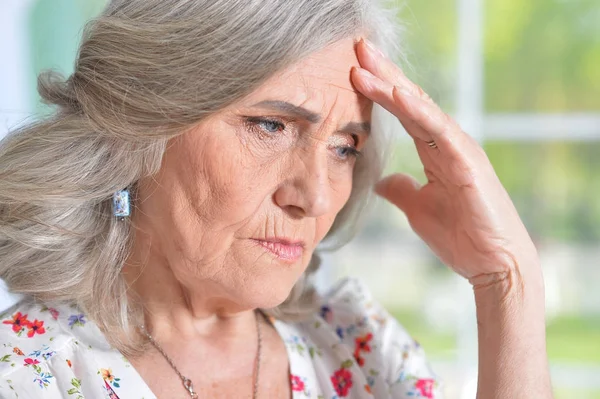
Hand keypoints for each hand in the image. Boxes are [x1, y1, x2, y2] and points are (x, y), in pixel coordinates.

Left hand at [351, 39, 539, 283]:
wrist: (492, 266)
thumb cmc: (461, 236)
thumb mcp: (418, 208)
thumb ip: (401, 189)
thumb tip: (380, 180)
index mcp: (436, 151)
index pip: (403, 113)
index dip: (379, 91)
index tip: (354, 71)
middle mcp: (448, 143)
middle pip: (411, 101)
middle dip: (384, 74)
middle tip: (358, 47)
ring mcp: (460, 150)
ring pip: (423, 109)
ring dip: (393, 84)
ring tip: (367, 62)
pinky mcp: (468, 163)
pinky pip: (440, 131)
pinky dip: (419, 111)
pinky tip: (398, 94)